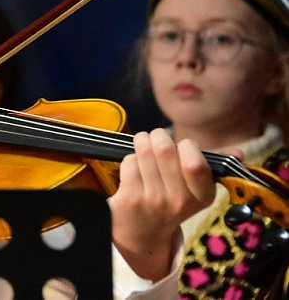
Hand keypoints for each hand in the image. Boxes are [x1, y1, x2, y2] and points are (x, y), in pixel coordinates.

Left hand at [108, 128, 214, 280]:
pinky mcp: (131, 198)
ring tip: (144, 144)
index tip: (183, 146)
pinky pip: (129, 162)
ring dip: (142, 141)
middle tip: (158, 138)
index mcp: (203, 196)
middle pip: (165, 148)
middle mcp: (179, 201)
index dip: (186, 145)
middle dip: (159, 135)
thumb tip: (239, 153)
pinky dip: (131, 158)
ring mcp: (153, 200)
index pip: (194, 163)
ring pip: (144, 151)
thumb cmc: (174, 200)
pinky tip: (136, 167)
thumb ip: (214, 166)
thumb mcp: (198, 189)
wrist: (146, 232)